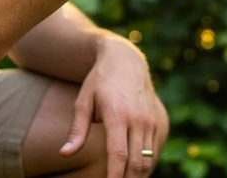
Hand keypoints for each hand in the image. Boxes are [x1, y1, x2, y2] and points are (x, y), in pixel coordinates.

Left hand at [61, 38, 168, 177]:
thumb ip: (77, 131)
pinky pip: (157, 150)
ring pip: (149, 159)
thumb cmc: (99, 82)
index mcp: (118, 115)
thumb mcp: (83, 102)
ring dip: (139, 175)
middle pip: (137, 162)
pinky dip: (148, 163)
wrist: (126, 60)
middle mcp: (139, 118)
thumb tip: (65, 154)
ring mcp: (153, 120)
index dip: (114, 177)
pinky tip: (136, 168)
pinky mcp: (162, 120)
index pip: (118, 155)